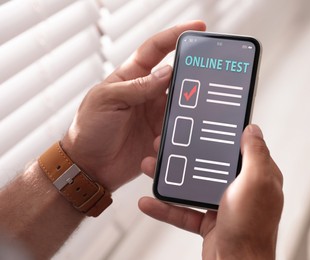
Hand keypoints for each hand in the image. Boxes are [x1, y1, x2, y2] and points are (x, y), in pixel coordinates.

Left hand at [61, 21, 205, 190]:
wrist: (89, 168)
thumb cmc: (88, 129)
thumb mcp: (107, 100)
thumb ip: (137, 86)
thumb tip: (168, 72)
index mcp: (132, 77)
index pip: (157, 49)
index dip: (176, 35)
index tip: (198, 27)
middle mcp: (148, 93)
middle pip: (177, 77)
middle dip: (191, 78)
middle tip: (202, 83)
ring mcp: (156, 115)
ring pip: (182, 106)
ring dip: (183, 113)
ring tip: (173, 124)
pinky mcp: (161, 136)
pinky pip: (178, 132)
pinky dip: (177, 136)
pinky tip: (163, 143)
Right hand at [139, 125, 283, 258]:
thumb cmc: (251, 229)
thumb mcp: (256, 182)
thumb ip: (255, 154)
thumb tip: (252, 129)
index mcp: (257, 176)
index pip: (239, 147)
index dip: (222, 134)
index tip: (204, 123)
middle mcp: (241, 189)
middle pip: (210, 164)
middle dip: (187, 154)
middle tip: (168, 144)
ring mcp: (224, 206)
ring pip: (193, 185)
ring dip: (171, 178)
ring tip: (151, 167)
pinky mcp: (209, 222)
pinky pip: (184, 211)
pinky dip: (166, 207)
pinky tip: (151, 200)